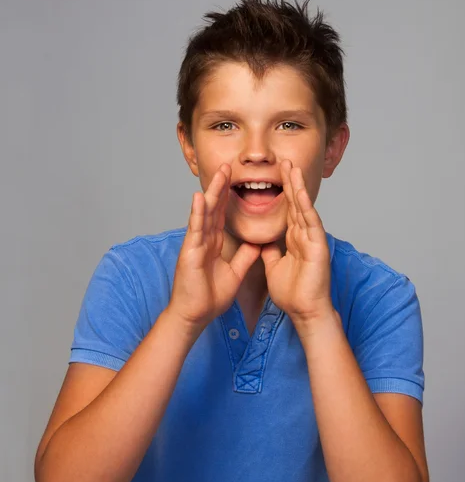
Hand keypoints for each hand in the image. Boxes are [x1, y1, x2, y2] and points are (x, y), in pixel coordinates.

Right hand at [169, 163, 260, 335]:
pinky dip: (198, 213)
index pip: (222, 216)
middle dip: (221, 187)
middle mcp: (203, 240)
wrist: (195, 315)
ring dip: (213, 192)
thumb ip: (245, 257)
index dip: (229, 198)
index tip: (236, 181)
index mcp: (213, 244)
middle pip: (214, 209)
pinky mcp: (189, 251)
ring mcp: (195, 244)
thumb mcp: (235, 273)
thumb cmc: (209, 297)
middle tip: (228, 167)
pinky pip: (195, 229)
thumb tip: (258, 243)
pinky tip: (201, 197)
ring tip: (219, 173)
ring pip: (205, 213)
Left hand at [261, 160, 334, 336]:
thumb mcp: (275, 266)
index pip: (287, 210)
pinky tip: (299, 191)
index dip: (282, 192)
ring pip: (304, 208)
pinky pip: (310, 222)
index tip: (276, 174)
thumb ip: (271, 251)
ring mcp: (313, 239)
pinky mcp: (317, 246)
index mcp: (295, 239)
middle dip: (290, 182)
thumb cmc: (293, 292)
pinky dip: (304, 206)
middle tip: (285, 161)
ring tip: (292, 167)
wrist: (305, 311)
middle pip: (296, 203)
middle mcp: (305, 235)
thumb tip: (264, 240)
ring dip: (298, 187)